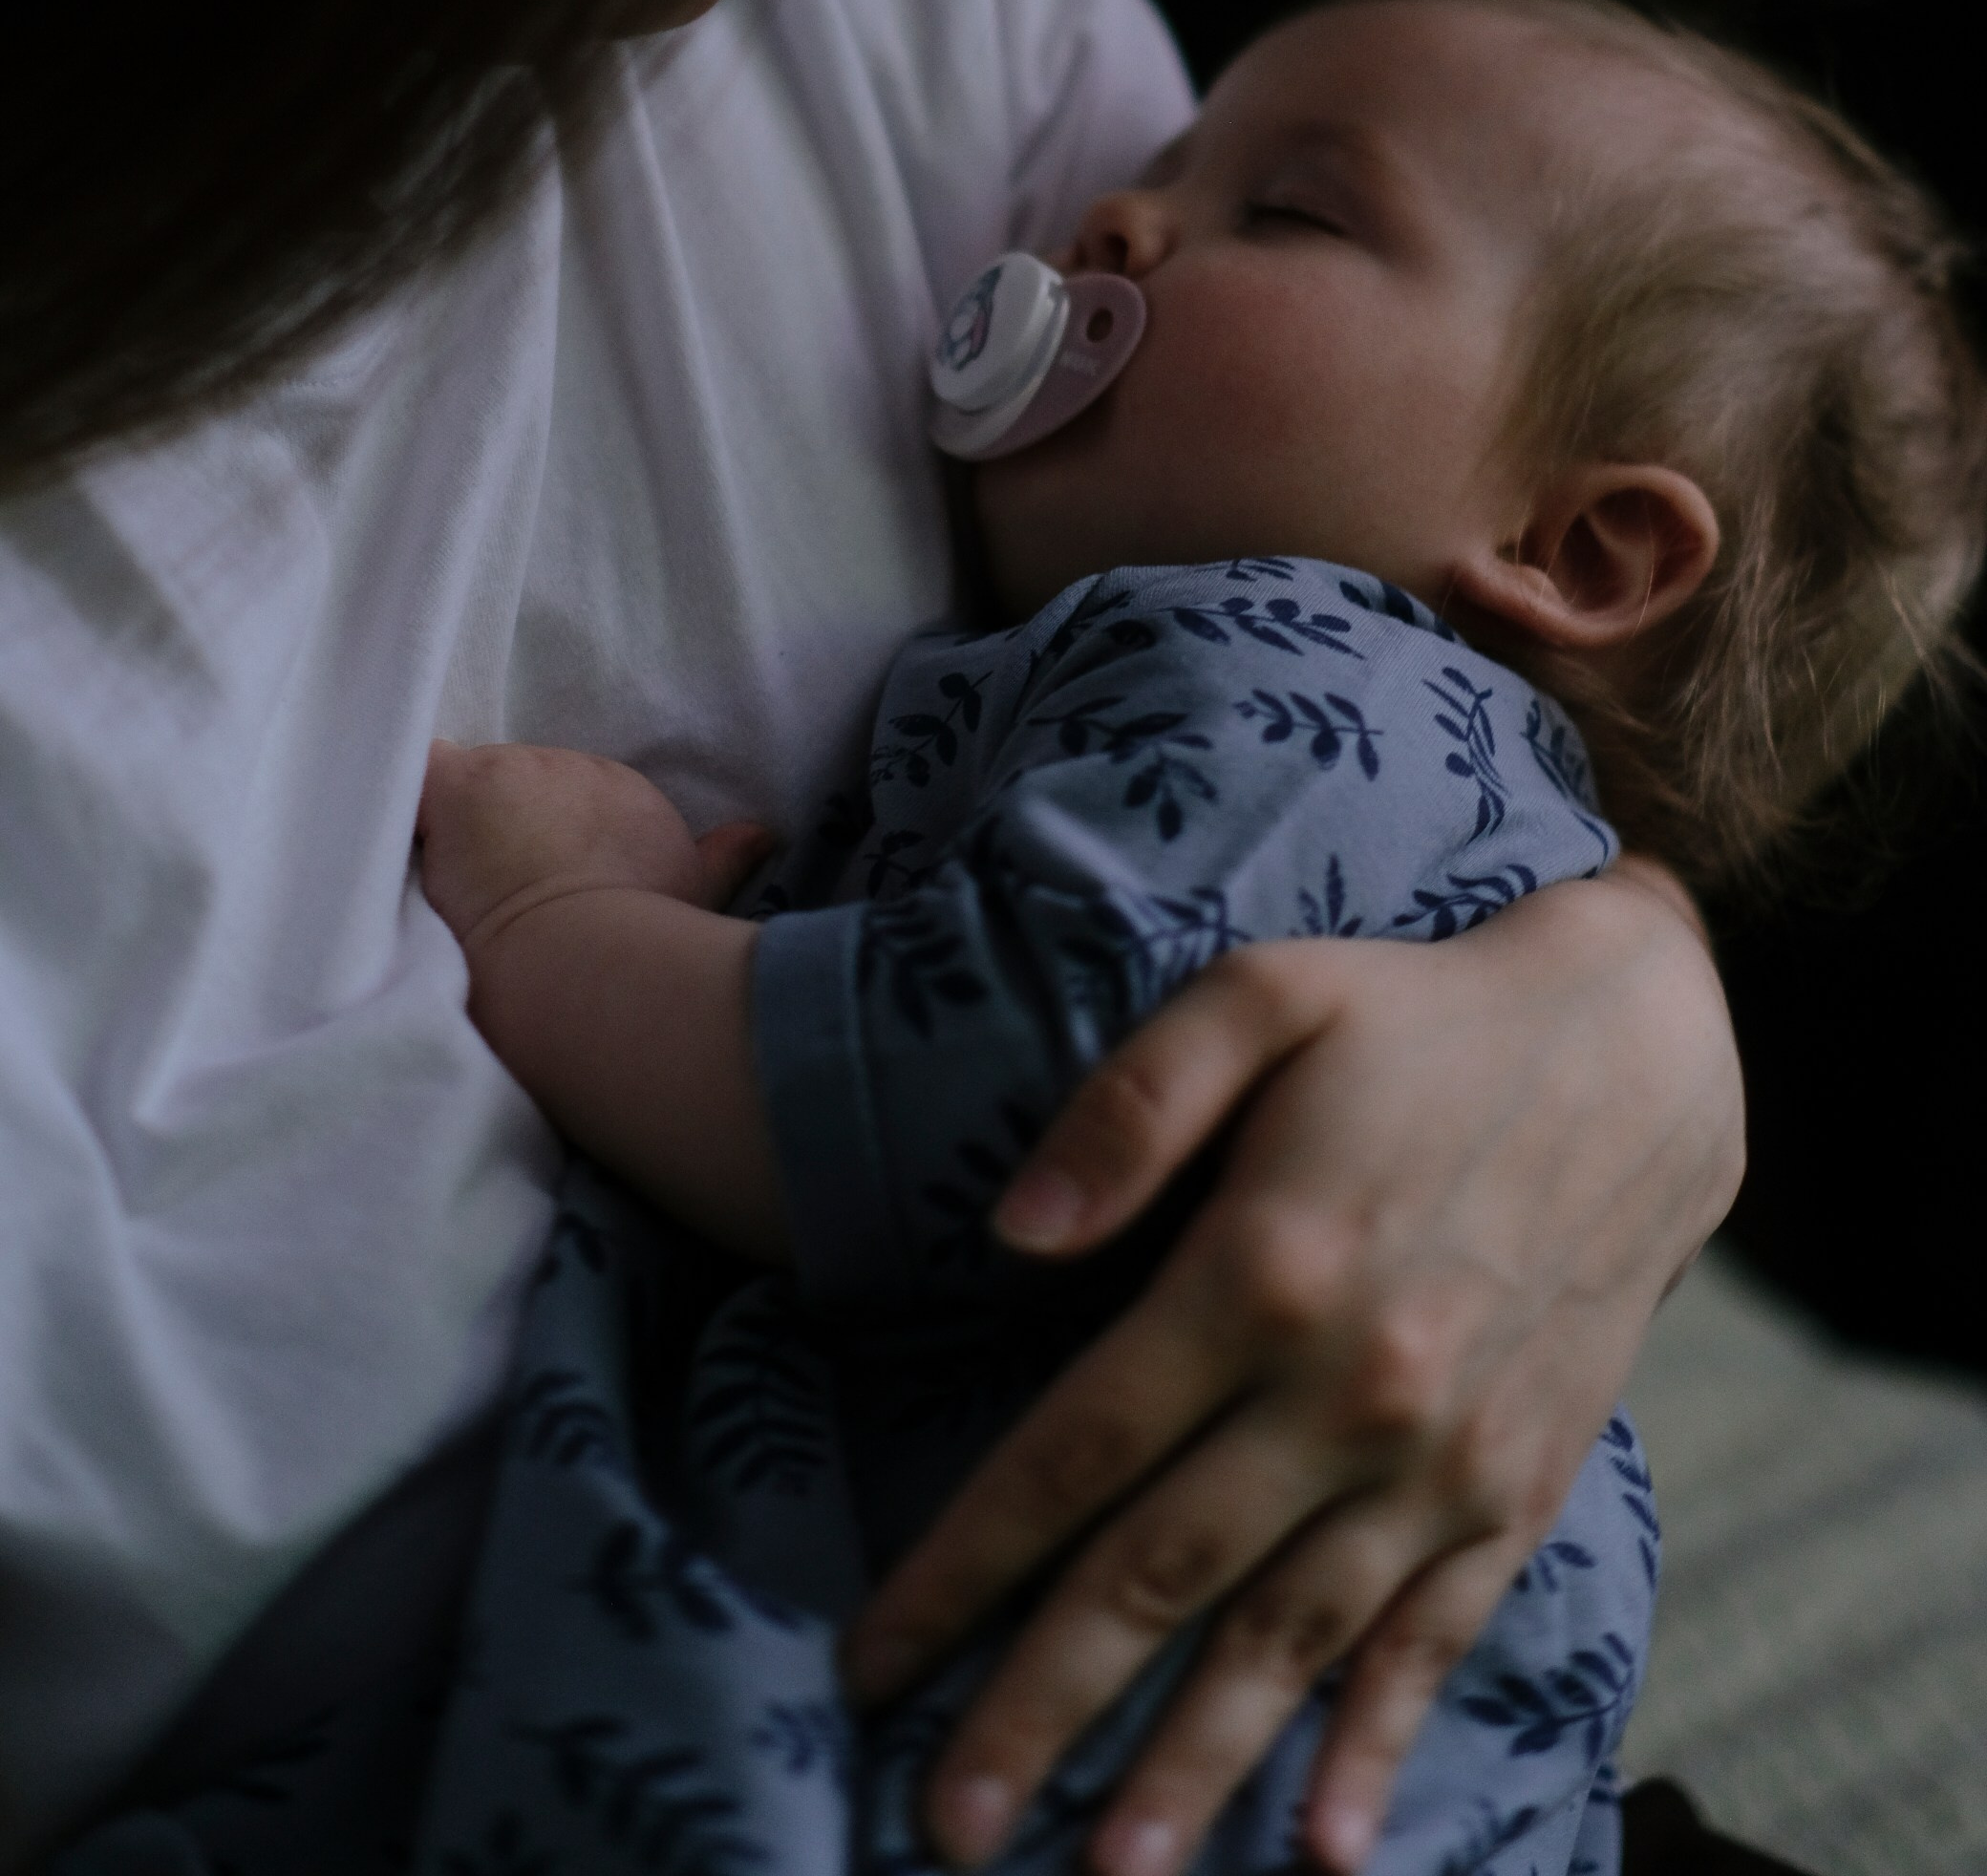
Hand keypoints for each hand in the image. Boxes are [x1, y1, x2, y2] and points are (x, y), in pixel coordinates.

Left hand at [418, 739, 770, 954]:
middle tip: (492, 886)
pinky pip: (415, 771)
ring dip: (454, 827)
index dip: (548, 836)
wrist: (586, 952)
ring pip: (467, 786)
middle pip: (518, 787)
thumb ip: (725, 858)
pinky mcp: (457, 789)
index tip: (543, 876)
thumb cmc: (644, 936)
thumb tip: (764, 831)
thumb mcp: (697, 896)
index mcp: (623, 792)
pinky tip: (391, 822)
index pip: (571, 797)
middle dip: (501, 829)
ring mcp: (512, 772)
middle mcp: (571, 769)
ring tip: (443, 875)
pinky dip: (401, 793)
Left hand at [841, 862, 1741, 1873]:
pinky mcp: (1518, 1486)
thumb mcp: (1261, 996)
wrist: (1636, 1052)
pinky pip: (1433, 1639)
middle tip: (947, 1824)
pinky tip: (1324, 1848)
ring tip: (1105, 1872)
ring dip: (1192, 1767)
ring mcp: (1442, 1456)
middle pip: (1160, 1579)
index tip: (873, 1661)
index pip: (1076, 1453)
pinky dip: (1377, 1747)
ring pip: (1288, 1643)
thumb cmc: (1416, 1016)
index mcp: (1261, 1270)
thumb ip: (1128, 1108)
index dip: (965, 1565)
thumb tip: (1010, 1235)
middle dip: (1041, 1710)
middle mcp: (1348, 1390)